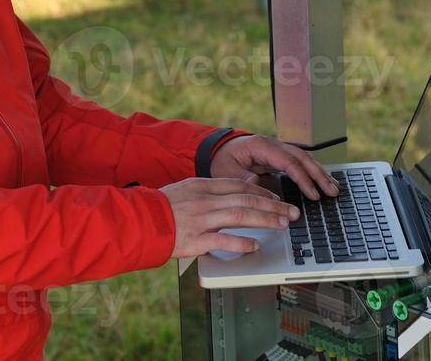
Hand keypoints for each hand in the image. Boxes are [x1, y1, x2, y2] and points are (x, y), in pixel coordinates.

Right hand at [160, 177, 300, 257]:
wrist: (139, 220)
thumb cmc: (161, 207)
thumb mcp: (186, 190)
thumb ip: (209, 192)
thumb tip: (233, 194)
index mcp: (203, 185)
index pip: (239, 185)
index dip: (262, 191)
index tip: (277, 198)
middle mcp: (205, 200)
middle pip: (246, 199)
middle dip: (273, 205)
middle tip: (291, 212)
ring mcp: (201, 219)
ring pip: (240, 215)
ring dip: (265, 219)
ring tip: (283, 224)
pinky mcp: (196, 239)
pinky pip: (224, 240)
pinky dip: (242, 242)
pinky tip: (255, 245)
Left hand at [209, 135, 339, 200]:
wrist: (215, 150)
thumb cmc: (221, 160)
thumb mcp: (227, 171)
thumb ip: (245, 179)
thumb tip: (262, 187)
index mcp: (261, 146)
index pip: (288, 162)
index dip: (303, 178)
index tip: (312, 194)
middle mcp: (273, 144)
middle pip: (302, 157)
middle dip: (319, 175)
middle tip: (332, 191)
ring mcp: (277, 149)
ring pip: (304, 158)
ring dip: (319, 173)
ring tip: (333, 188)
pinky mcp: (278, 157)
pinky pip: (299, 163)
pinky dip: (312, 172)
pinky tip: (321, 181)